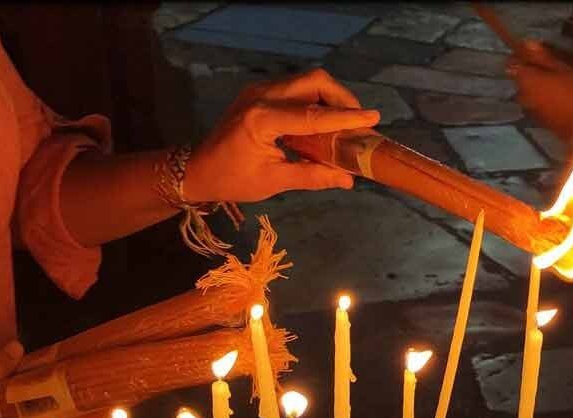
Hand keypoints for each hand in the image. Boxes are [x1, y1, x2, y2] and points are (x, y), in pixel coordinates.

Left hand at [186, 68, 380, 202]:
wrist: (198, 169)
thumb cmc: (233, 180)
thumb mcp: (274, 181)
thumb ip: (313, 176)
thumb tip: (348, 180)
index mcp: (262, 120)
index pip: (313, 115)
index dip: (345, 118)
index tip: (373, 117)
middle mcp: (261, 96)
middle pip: (313, 81)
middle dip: (341, 98)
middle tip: (357, 121)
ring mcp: (259, 90)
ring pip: (305, 81)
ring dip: (329, 98)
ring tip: (343, 123)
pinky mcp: (259, 93)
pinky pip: (295, 89)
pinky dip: (314, 101)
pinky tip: (322, 122)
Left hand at [508, 40, 572, 141]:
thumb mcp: (562, 68)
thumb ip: (543, 57)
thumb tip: (527, 43)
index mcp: (526, 79)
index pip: (511, 64)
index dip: (519, 56)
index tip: (530, 52)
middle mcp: (522, 94)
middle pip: (519, 78)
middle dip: (530, 70)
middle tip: (550, 66)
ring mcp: (528, 107)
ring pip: (527, 90)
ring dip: (536, 84)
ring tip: (555, 82)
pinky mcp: (536, 118)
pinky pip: (534, 102)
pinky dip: (540, 96)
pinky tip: (556, 96)